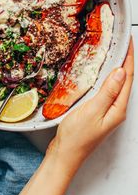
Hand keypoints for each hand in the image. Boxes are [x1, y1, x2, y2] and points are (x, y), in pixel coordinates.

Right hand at [48, 38, 133, 173]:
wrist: (65, 154)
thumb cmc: (77, 136)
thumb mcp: (93, 111)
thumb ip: (108, 91)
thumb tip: (120, 71)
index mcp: (118, 108)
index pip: (128, 77)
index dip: (129, 57)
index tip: (129, 41)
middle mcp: (117, 109)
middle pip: (126, 80)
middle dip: (126, 60)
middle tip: (123, 42)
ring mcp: (108, 110)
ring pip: (117, 84)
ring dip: (118, 67)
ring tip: (116, 51)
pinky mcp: (99, 111)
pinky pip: (108, 89)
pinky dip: (107, 77)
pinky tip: (102, 73)